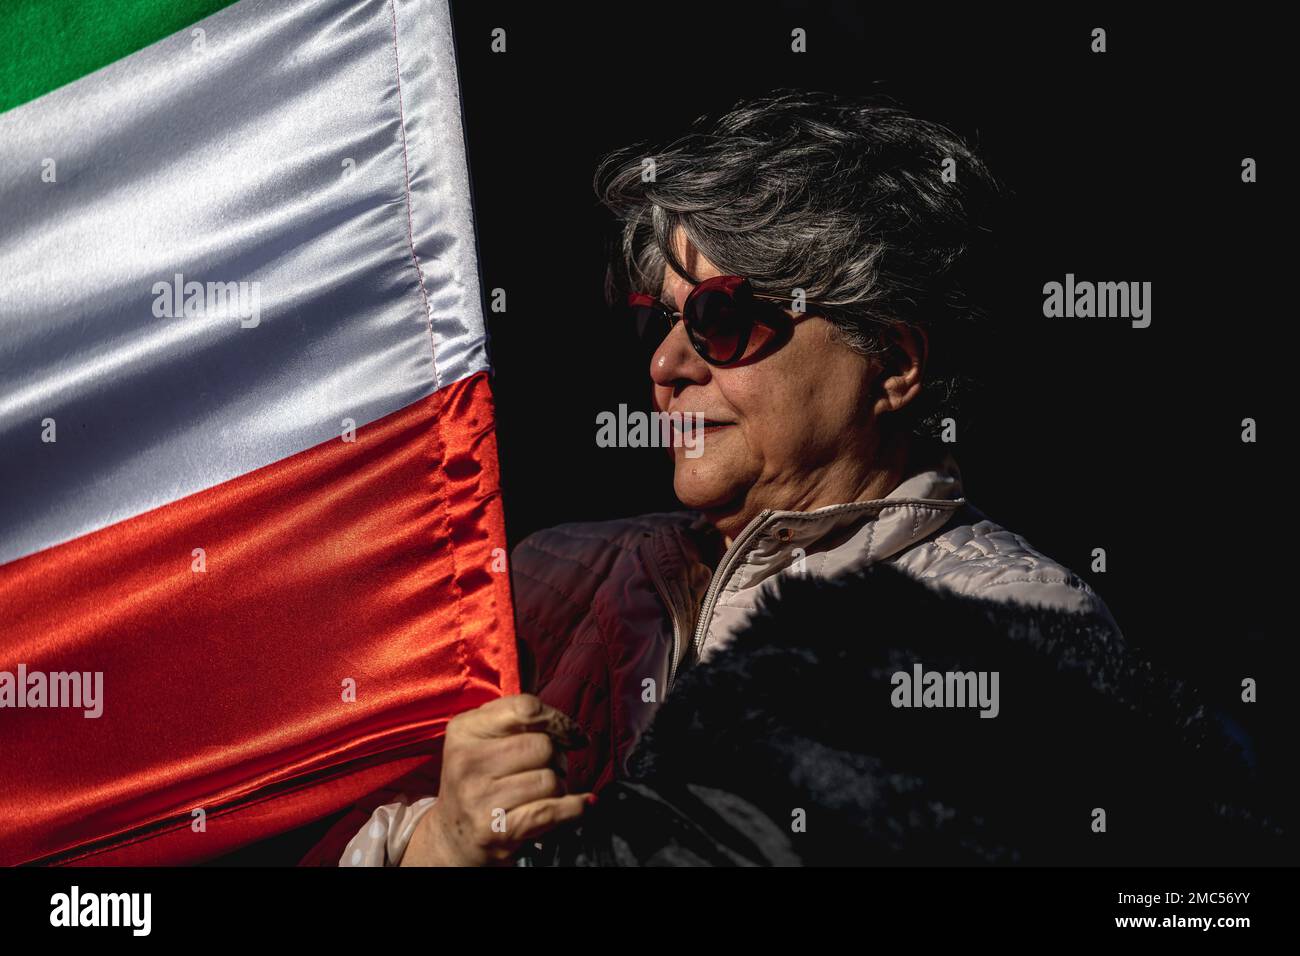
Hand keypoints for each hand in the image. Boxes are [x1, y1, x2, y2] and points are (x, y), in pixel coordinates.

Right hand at [401, 694, 591, 865]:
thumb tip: (578, 735)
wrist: (453, 837)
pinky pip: (552, 811)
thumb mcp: (483, 739)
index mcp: (464, 730)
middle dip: (558, 758)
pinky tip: (579, 805)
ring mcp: (478, 797)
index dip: (559, 721)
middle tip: (548, 769)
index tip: (573, 735)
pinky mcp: (494, 829)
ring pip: (551, 780)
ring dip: (559, 787)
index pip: (526, 709)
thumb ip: (522, 721)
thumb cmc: (479, 779)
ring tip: (542, 792)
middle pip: (544, 746)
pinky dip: (575, 808)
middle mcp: (467, 761)